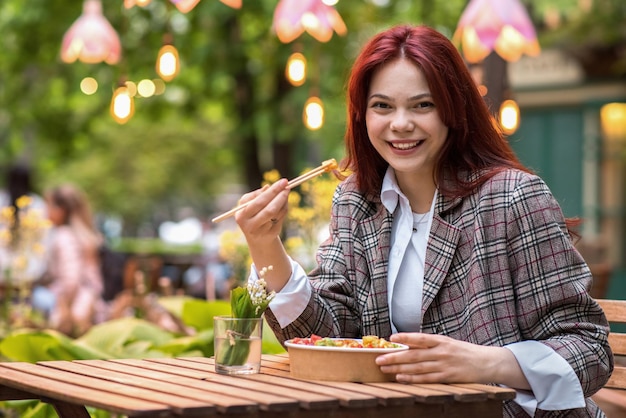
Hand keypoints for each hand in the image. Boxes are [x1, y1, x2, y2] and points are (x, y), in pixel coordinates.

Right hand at [235, 178, 288, 241]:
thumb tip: (268, 187)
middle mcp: (250, 225)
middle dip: (280, 196)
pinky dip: (284, 208)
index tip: (283, 182)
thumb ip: (257, 195)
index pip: (259, 202)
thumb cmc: (252, 215)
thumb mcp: (249, 204)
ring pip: (277, 214)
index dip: (272, 191)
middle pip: (269, 209)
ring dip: (284, 201)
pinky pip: (280, 218)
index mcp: (242, 215)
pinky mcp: (271, 234)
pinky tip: (284, 202)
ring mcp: (262, 231)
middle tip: (288, 186)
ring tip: (286, 192)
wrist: (257, 237)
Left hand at [375, 333, 526, 387]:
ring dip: (399, 368)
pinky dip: (412, 378)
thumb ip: (429, 344)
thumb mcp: (447, 342)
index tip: (391, 338)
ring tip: (384, 369)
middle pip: (414, 354)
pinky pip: (426, 379)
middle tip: (379, 359)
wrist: (487, 362)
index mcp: (441, 340)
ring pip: (417, 367)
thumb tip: (407, 344)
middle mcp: (441, 351)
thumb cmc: (463, 351)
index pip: (420, 338)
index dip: (405, 337)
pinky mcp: (447, 377)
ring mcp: (444, 365)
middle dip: (395, 357)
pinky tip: (400, 377)